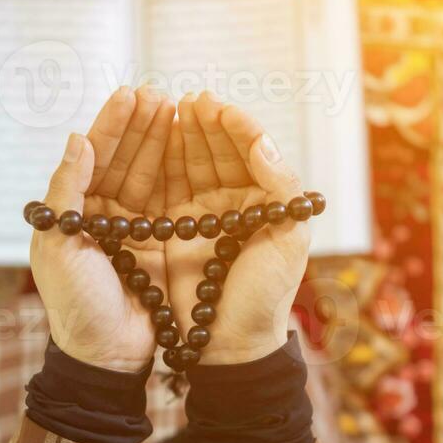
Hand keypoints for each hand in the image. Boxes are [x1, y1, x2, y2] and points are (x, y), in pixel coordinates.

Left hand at [31, 86, 174, 370]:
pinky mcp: (159, 244)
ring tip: (180, 110)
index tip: (130, 95)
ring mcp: (132, 228)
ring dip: (163, 143)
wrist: (105, 354)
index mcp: (72, 211)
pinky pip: (171, 200)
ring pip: (149, 174)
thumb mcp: (59, 245)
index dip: (111, 125)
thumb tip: (75, 138)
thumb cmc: (75, 303)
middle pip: (124, 159)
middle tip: (162, 95)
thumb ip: (66, 192)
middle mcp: (102, 214)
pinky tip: (192, 148)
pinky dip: (180, 173)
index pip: (92, 157)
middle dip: (142, 126)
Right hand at [164, 92, 309, 364]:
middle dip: (205, 123)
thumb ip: (281, 186)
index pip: (252, 151)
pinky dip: (160, 161)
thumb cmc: (266, 295)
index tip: (219, 107)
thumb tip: (261, 141)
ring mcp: (203, 213)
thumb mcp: (288, 240)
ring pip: (191, 162)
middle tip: (190, 100)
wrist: (230, 342)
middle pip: (218, 151)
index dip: (236, 126)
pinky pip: (166, 186)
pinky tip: (154, 139)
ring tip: (170, 108)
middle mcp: (235, 202)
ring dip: (182, 135)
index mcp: (267, 202)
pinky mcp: (174, 228)